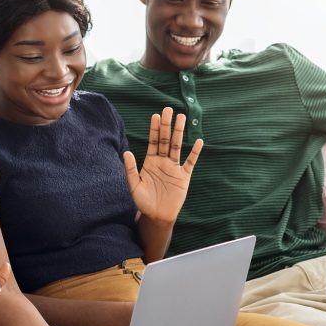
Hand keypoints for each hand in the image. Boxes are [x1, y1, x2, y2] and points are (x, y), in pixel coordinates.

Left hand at [123, 107, 203, 223]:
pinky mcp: (184, 177)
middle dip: (167, 125)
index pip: (153, 141)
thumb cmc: (143, 202)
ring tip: (182, 117)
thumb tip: (126, 152)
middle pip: (166, 140)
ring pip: (178, 146)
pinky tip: (198, 141)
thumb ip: (130, 169)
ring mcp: (174, 168)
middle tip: (168, 109)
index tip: (155, 116)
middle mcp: (163, 162)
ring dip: (179, 132)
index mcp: (150, 162)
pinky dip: (195, 153)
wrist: (157, 216)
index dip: (154, 129)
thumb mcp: (133, 185)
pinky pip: (190, 162)